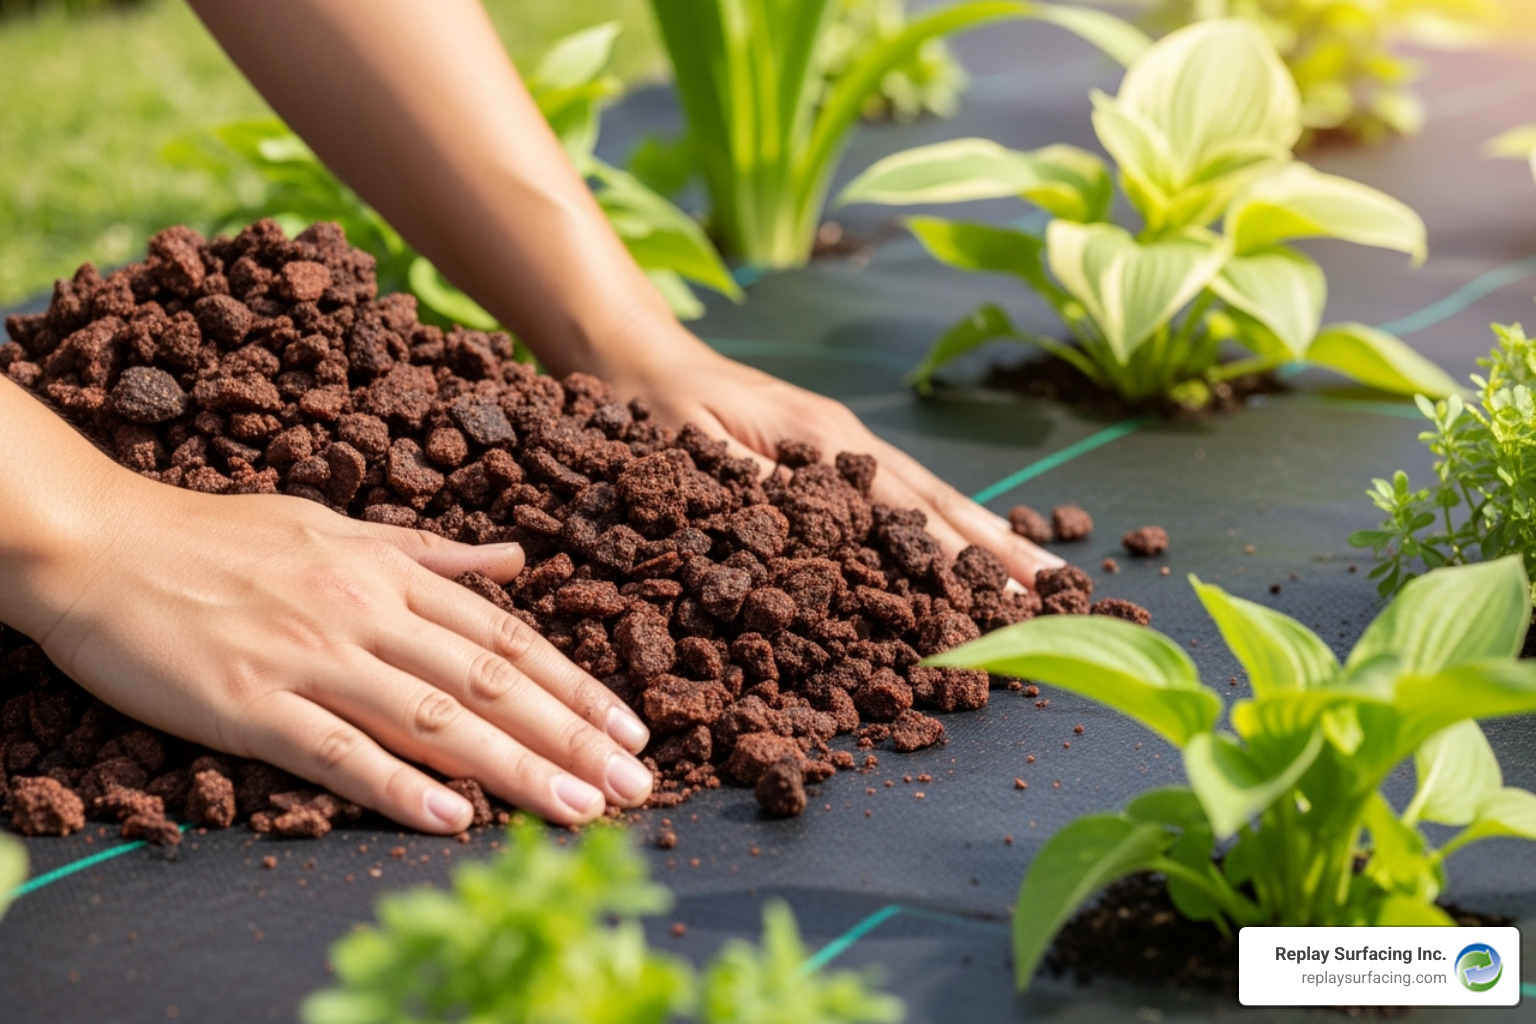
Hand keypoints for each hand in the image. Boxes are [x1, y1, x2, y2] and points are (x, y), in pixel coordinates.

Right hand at [22, 475, 653, 832]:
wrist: (98, 544)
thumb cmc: (219, 537)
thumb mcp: (336, 526)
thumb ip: (430, 552)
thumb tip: (514, 560)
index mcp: (389, 571)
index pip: (507, 638)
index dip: (577, 687)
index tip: (631, 729)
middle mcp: (365, 612)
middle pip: (492, 682)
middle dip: (572, 737)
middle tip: (635, 786)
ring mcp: (310, 657)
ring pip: (434, 718)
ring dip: (515, 769)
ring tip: (577, 810)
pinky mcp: (251, 703)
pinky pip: (339, 751)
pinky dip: (399, 785)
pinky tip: (454, 818)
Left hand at [599, 325, 1064, 587]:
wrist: (634, 352)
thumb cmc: (652, 408)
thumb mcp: (690, 452)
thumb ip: (754, 486)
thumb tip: (814, 531)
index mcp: (821, 443)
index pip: (906, 511)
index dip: (956, 558)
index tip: (1004, 597)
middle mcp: (846, 440)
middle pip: (938, 501)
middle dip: (997, 548)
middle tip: (1053, 592)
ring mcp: (842, 442)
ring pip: (927, 493)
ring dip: (983, 534)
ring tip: (1034, 573)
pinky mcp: (827, 448)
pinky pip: (901, 489)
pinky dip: (943, 519)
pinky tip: (963, 543)